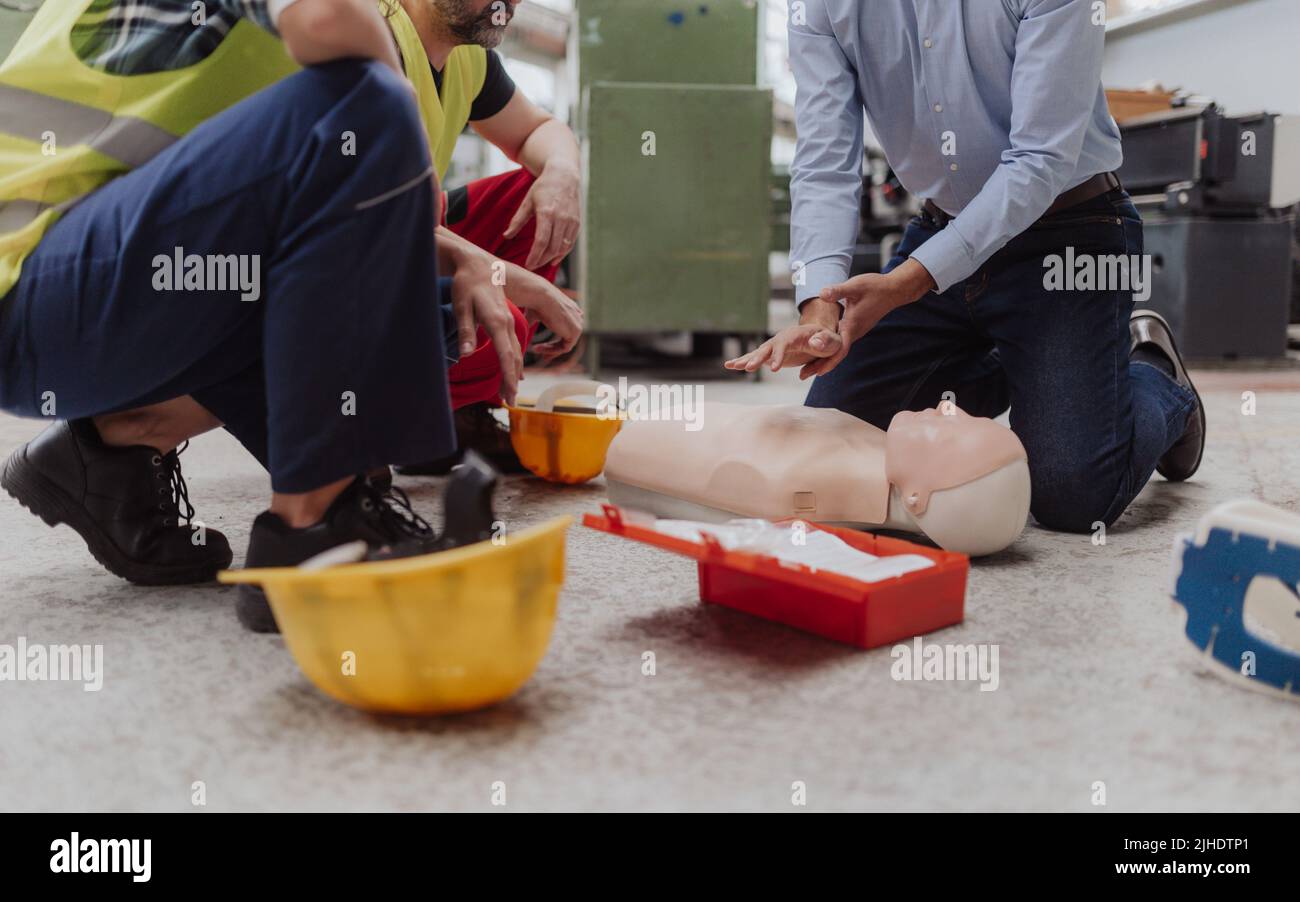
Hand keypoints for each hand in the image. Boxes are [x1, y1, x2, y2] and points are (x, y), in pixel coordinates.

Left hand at [448, 249, 522, 404]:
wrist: (477, 264)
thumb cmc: (466, 284)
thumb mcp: (461, 306)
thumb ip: (465, 330)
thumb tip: (466, 354)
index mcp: (497, 321)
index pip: (506, 355)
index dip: (509, 377)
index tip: (509, 395)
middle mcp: (507, 323)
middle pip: (514, 357)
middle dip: (513, 381)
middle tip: (510, 402)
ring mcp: (509, 321)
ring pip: (516, 352)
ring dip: (514, 373)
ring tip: (510, 392)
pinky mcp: (507, 320)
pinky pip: (514, 345)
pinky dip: (514, 361)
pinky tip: (513, 371)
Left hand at [503, 162, 580, 270]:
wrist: (564, 175)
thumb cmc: (543, 188)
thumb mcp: (527, 201)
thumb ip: (517, 220)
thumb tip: (506, 236)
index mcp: (546, 212)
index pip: (541, 241)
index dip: (535, 256)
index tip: (528, 265)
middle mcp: (561, 218)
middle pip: (552, 247)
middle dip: (542, 260)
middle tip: (533, 266)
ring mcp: (571, 221)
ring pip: (563, 248)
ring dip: (552, 258)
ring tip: (542, 263)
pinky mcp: (577, 223)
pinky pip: (570, 243)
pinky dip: (562, 253)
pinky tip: (554, 258)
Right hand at [505, 264, 584, 360]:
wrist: (540, 295)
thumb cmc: (535, 301)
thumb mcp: (535, 313)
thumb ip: (533, 322)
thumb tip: (523, 330)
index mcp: (571, 310)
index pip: (567, 330)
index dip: (555, 342)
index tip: (541, 347)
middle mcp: (577, 317)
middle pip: (567, 339)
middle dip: (553, 349)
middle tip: (542, 357)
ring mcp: (578, 324)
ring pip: (565, 345)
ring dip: (549, 350)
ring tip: (535, 349)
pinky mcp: (576, 332)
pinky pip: (565, 348)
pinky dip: (551, 350)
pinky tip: (538, 347)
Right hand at [724, 313, 842, 375]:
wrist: (823, 339)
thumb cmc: (830, 341)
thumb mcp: (834, 341)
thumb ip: (826, 341)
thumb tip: (815, 342)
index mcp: (796, 334)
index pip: (785, 343)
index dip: (779, 355)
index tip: (775, 368)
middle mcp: (782, 339)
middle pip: (767, 347)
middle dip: (757, 358)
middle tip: (748, 368)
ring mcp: (775, 347)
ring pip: (759, 353)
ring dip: (746, 360)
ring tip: (731, 366)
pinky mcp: (772, 355)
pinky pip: (756, 358)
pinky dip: (744, 361)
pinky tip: (730, 366)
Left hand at [798, 260, 936, 378]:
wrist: (892, 290)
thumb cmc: (875, 287)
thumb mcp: (855, 286)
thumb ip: (838, 291)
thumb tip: (822, 294)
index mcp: (852, 325)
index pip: (840, 349)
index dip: (828, 362)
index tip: (816, 373)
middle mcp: (854, 332)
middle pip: (836, 354)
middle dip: (820, 365)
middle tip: (802, 376)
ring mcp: (855, 331)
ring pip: (838, 350)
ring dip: (823, 359)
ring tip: (807, 368)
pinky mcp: (855, 327)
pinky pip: (840, 343)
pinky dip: (829, 350)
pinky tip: (818, 351)